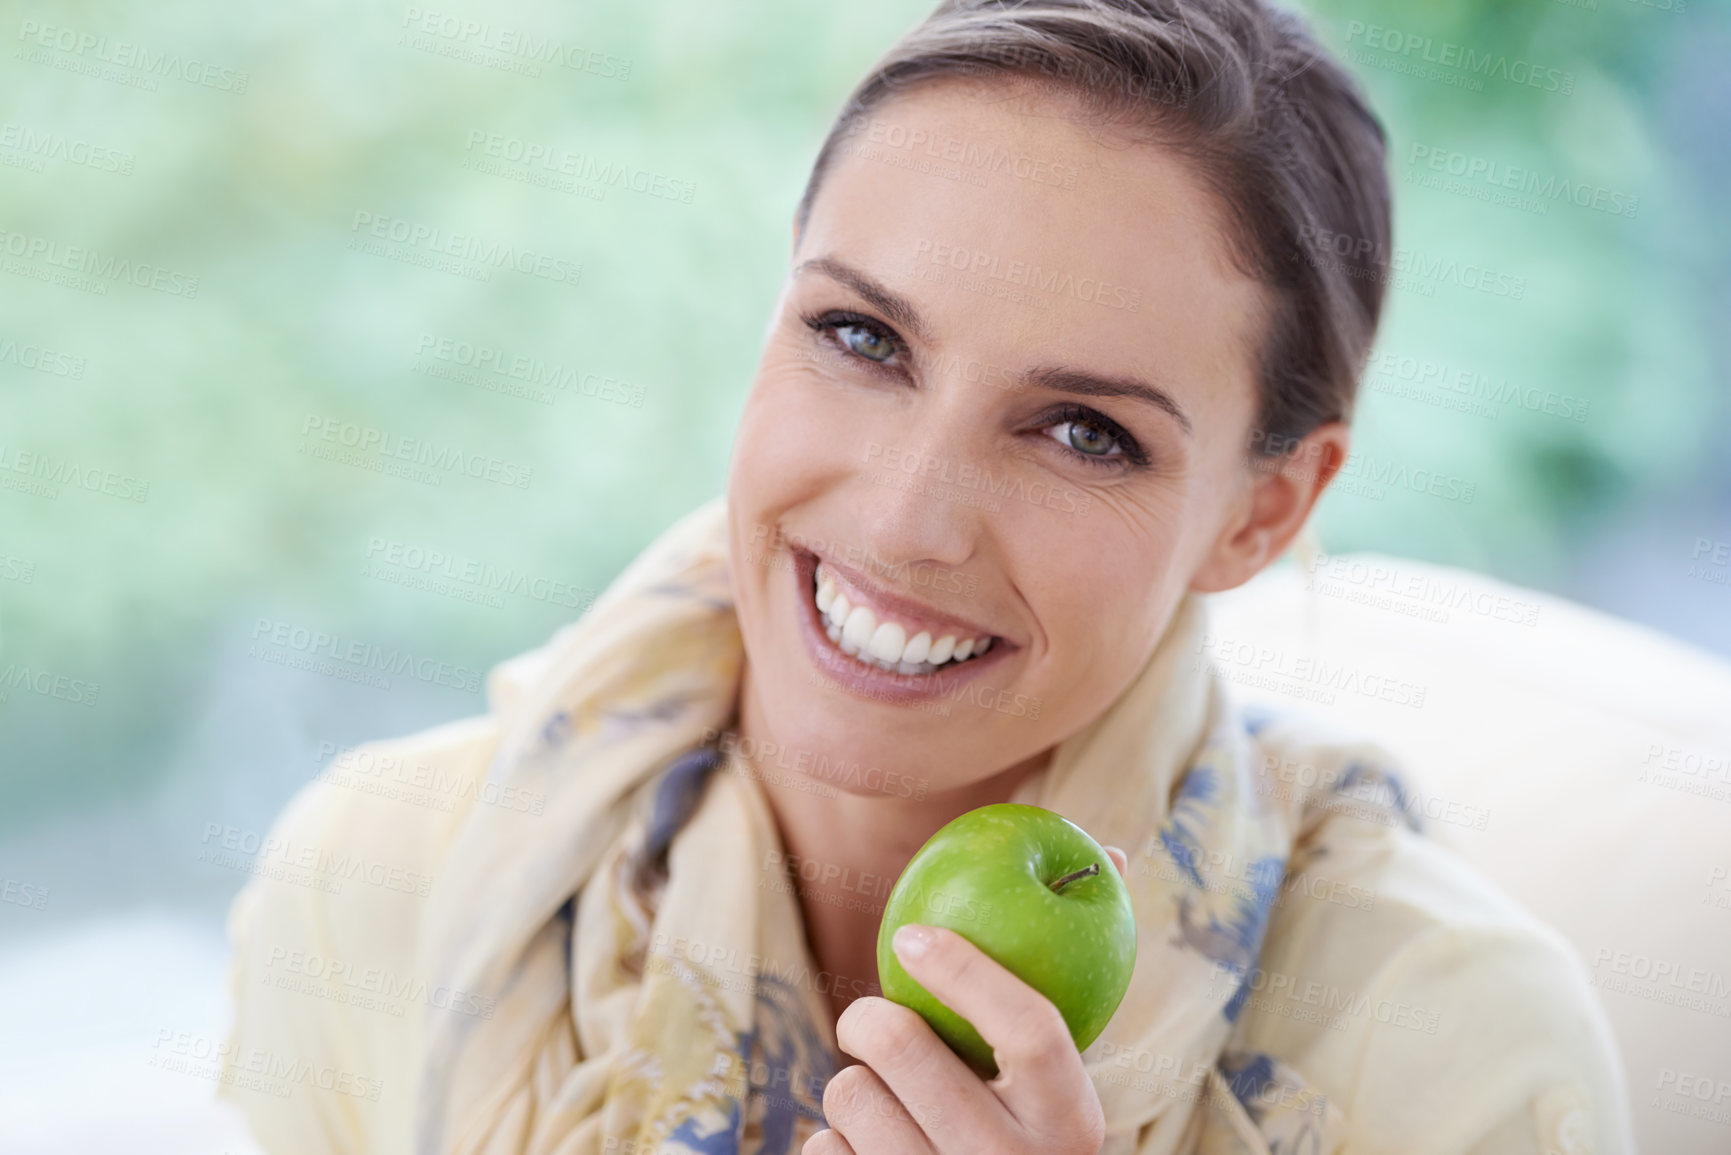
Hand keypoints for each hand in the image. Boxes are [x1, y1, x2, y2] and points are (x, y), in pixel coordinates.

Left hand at [803, 845, 1129, 1154]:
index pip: (1030, 1026)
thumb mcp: (1058, 1082)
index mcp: (1070, 1122)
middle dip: (866, 1017)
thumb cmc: (1023, 1129)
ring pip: (851, 1093)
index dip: (967, 968)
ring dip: (856, 1086)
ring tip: (886, 1102)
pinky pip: (823, 1148)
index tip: (912, 934)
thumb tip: (1110, 851)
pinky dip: (836, 1141)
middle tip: (870, 1019)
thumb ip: (1065, 980)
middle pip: (902, 1045)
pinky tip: (871, 1152)